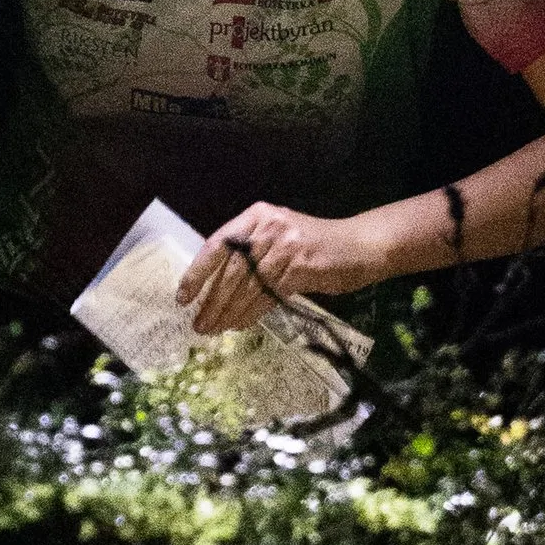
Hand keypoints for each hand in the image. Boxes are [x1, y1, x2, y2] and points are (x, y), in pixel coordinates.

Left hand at [177, 204, 384, 334]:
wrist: (361, 246)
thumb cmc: (315, 246)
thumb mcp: (278, 239)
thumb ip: (249, 253)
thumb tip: (212, 285)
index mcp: (257, 215)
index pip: (217, 244)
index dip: (197, 272)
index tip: (183, 296)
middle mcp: (269, 225)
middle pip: (231, 269)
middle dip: (211, 300)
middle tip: (199, 324)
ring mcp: (286, 244)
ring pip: (248, 285)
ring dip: (228, 312)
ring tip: (215, 329)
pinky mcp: (302, 266)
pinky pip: (269, 295)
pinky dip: (252, 312)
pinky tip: (241, 324)